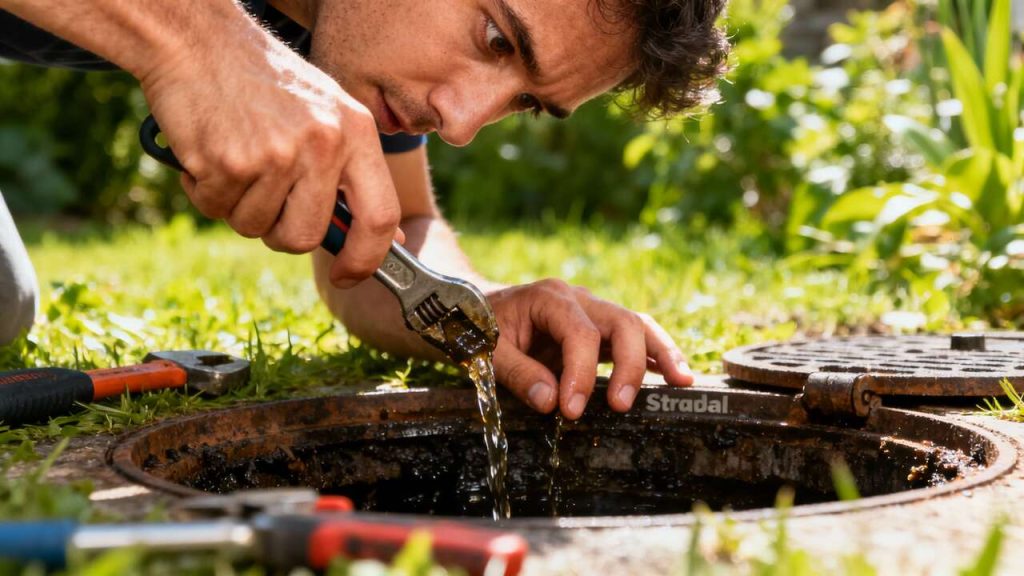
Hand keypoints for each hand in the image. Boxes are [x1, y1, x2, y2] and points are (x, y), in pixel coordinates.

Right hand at [138, 14, 399, 286]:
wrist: (198, 41)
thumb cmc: (264, 83)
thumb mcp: (326, 114)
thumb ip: (351, 173)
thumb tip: (387, 241)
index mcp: (356, 133)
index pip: (381, 216)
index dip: (367, 258)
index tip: (348, 275)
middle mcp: (323, 144)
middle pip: (307, 236)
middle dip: (280, 232)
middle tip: (264, 199)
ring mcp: (276, 154)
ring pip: (256, 227)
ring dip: (238, 206)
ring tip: (236, 158)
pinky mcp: (230, 162)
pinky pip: (216, 208)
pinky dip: (206, 190)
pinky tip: (209, 152)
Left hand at [487, 279, 692, 419]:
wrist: (477, 310)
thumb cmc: (482, 329)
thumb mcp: (487, 351)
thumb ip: (518, 374)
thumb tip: (551, 402)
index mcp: (550, 297)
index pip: (580, 334)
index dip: (581, 374)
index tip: (571, 410)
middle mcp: (579, 298)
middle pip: (622, 322)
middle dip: (629, 365)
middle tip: (619, 406)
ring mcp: (593, 311)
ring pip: (638, 325)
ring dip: (661, 354)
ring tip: (682, 382)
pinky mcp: (600, 329)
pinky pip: (635, 337)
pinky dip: (655, 356)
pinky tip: (674, 377)